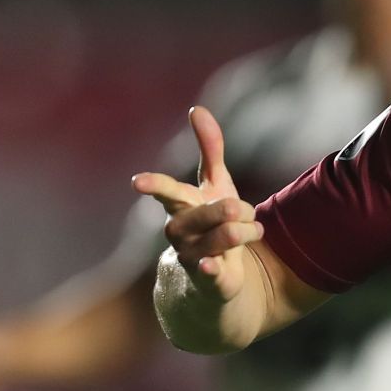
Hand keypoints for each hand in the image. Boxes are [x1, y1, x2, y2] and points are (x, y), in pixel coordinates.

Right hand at [131, 106, 262, 300]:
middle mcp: (180, 231)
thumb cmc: (213, 222)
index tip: (137, 182)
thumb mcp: (216, 185)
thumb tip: (198, 109)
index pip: (168, 192)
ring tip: (252, 229)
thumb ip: (210, 149)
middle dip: (229, 209)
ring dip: (242, 232)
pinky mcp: (208, 281)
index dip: (155, 186)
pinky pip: (209, 274)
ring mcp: (191, 257)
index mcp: (181, 205)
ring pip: (219, 239)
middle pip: (206, 214)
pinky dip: (211, 269)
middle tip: (240, 208)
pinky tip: (212, 265)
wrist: (213, 277)